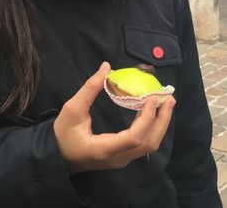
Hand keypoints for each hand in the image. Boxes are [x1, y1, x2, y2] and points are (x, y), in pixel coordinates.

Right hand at [53, 62, 174, 173]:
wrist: (57, 157)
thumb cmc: (62, 135)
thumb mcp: (72, 110)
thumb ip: (89, 89)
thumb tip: (106, 67)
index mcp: (104, 149)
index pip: (134, 138)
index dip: (147, 118)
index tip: (151, 98)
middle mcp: (117, 158)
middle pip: (149, 143)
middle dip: (162, 120)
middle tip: (169, 98)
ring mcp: (122, 159)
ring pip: (149, 145)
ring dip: (160, 123)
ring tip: (166, 102)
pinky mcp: (123, 155)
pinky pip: (143, 143)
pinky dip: (152, 126)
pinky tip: (153, 110)